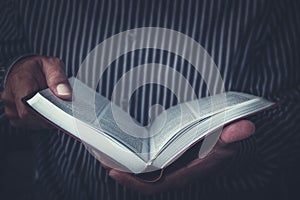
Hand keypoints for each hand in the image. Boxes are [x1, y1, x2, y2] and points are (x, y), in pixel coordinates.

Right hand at [1, 56, 71, 127]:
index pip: (28, 107)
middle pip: (28, 117)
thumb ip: (58, 78)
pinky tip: (44, 112)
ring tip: (51, 108)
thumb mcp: (52, 65)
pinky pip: (26, 124)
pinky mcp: (13, 113)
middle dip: (47, 117)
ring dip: (42, 120)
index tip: (58, 114)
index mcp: (20, 81)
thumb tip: (64, 95)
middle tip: (59, 110)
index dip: (44, 115)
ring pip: (28, 122)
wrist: (25, 68)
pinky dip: (38, 122)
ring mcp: (10, 106)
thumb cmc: (38, 67)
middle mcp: (11, 95)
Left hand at [99, 120, 254, 194]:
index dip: (133, 183)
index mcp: (185, 173)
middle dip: (121, 171)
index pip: (155, 186)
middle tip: (100, 157)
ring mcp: (170, 162)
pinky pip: (147, 157)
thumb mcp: (228, 138)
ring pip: (143, 168)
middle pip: (143, 178)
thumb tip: (244, 128)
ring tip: (105, 150)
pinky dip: (134, 153)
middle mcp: (175, 171)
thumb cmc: (225, 140)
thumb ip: (233, 134)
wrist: (226, 136)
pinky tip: (122, 142)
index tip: (112, 172)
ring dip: (125, 162)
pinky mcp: (167, 152)